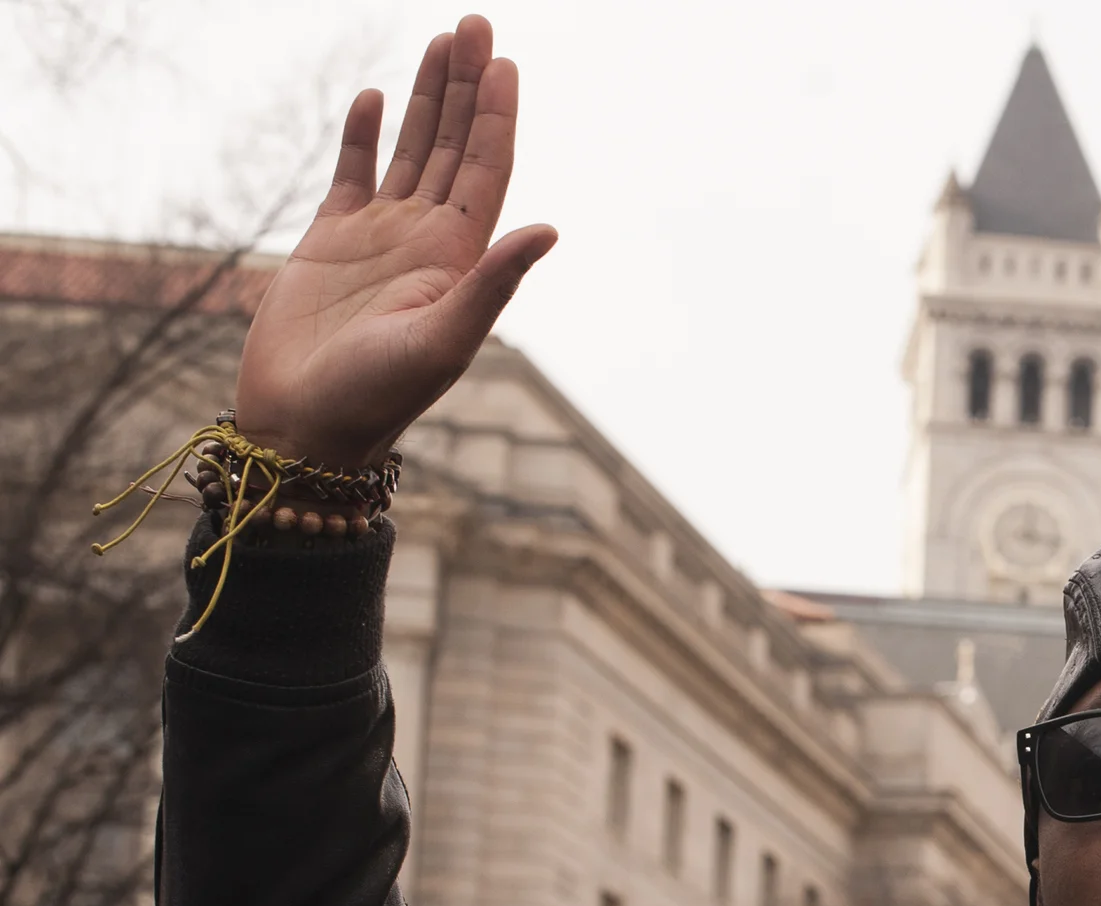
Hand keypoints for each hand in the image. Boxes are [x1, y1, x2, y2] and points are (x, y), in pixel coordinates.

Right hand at [232, 15, 556, 469]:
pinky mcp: (329, 241)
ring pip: (412, 151)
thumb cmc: (377, 397)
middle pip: (455, 146)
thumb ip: (493, 284)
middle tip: (476, 23)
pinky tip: (377, 98)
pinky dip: (365, 136)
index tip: (505, 64)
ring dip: (427, 99)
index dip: (497, 116)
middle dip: (467, 87)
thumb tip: (549, 228)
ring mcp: (379, 237)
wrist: (306, 426)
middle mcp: (426, 240)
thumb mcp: (446, 341)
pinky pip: (352, 174)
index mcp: (459, 258)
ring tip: (441, 43)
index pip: (488, 170)